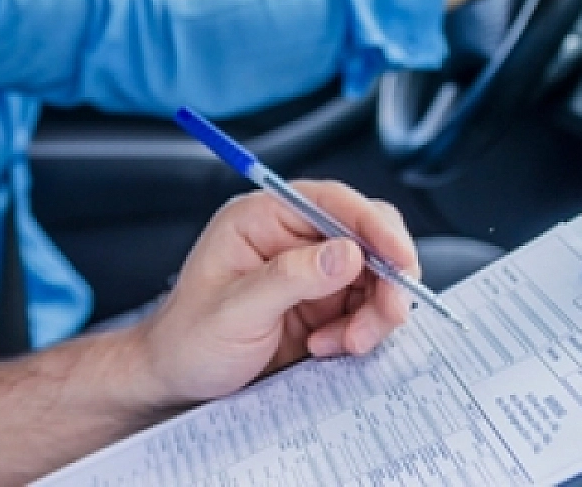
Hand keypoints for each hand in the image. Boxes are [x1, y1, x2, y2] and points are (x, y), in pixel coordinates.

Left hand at [132, 183, 414, 409]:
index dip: (372, 224)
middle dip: (385, 277)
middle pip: (366, 237)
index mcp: (261, 218)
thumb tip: (348, 253)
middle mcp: (291, 238)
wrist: (181, 381)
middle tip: (387, 316)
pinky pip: (368, 308)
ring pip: (376, 276)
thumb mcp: (235, 310)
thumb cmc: (190, 338)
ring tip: (342, 343)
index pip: (330, 201)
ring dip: (375, 313)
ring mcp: (312, 272)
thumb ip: (290, 279)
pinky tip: (331, 347)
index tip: (400, 258)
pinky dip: (365, 330)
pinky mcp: (325, 305)